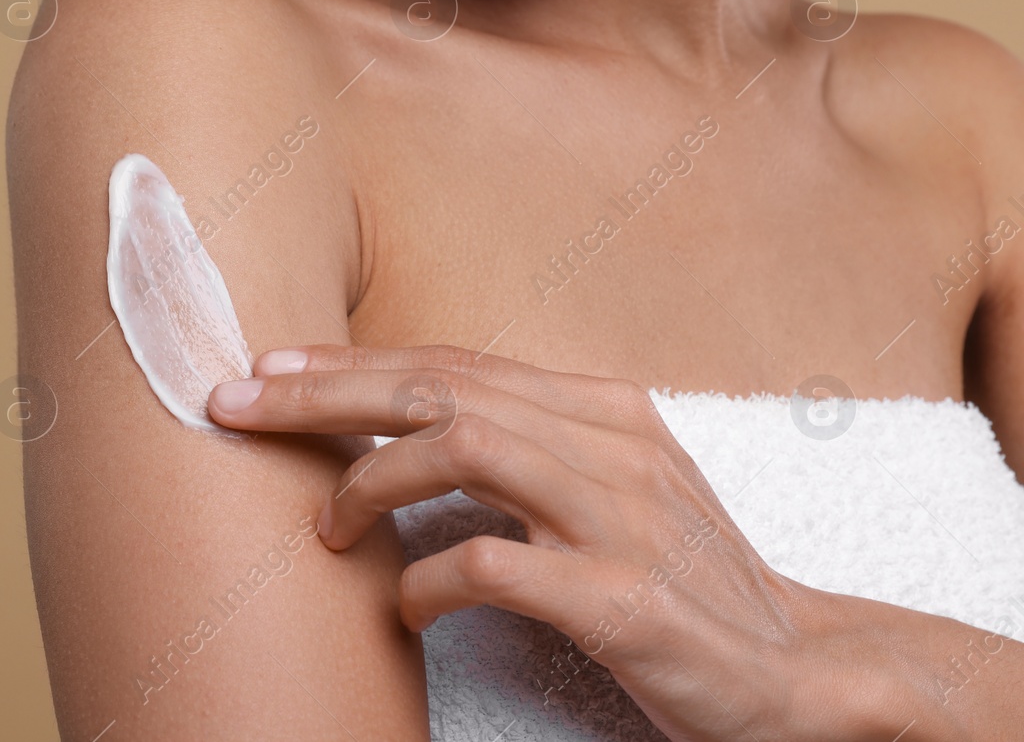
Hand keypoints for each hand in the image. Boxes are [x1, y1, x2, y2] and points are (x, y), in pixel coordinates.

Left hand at [207, 345, 902, 741]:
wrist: (798, 670)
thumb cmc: (683, 581)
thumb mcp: (609, 491)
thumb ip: (526, 451)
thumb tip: (409, 434)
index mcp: (603, 410)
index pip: (454, 363)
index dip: (353, 363)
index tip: (271, 369)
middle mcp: (611, 444)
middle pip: (440, 385)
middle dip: (325, 391)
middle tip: (236, 402)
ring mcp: (620, 516)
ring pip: (464, 445)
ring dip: (371, 478)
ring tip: (323, 527)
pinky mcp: (623, 599)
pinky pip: (494, 563)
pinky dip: (428, 579)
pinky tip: (406, 607)